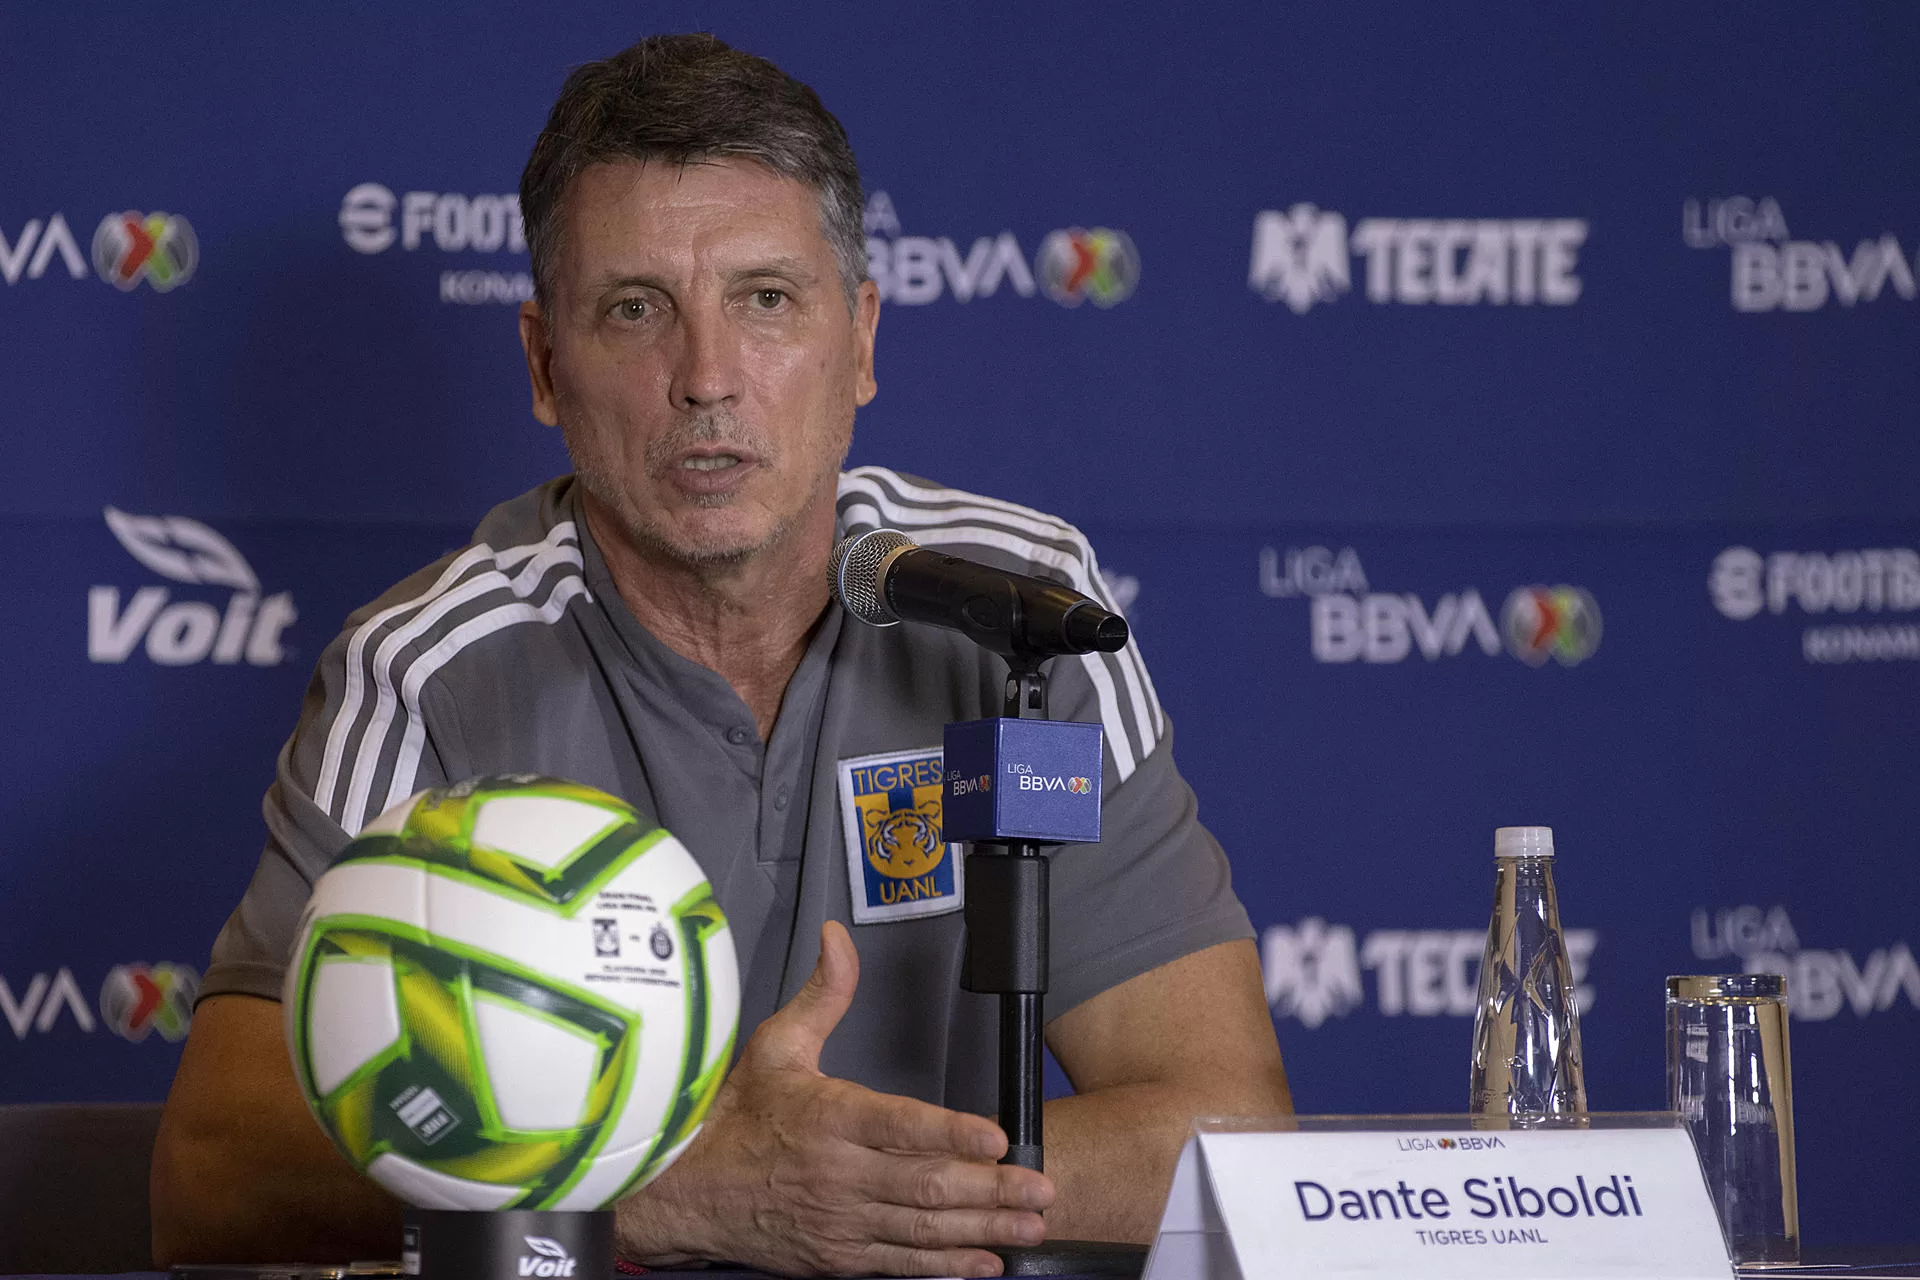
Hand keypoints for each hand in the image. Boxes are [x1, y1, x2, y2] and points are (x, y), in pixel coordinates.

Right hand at [615, 921, 1053, 1275]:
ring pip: (922, 1228)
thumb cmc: (736, 1115)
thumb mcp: (777, 1044)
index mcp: (829, 1117)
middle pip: (925, 1184)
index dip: (951, 1133)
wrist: (685, 1190)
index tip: (997, 1136)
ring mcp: (840, 1220)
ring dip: (983, 1227)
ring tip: (1031, 1222)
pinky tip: (986, 1262)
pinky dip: (947, 1267)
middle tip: (1041, 1186)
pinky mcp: (838, 1257)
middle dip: (991, 1188)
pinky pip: (901, 1265)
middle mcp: (839, 1173)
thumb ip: (824, 995)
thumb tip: (838, 937)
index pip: (899, 1126)